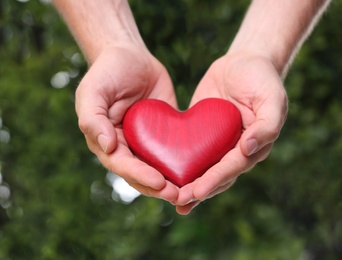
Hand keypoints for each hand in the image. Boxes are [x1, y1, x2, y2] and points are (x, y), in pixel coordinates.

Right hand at [75, 45, 178, 201]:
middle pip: (143, 174)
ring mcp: (148, 141)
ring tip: (192, 190)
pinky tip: (202, 168)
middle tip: (179, 195)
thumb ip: (93, 119)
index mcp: (109, 142)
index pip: (123, 165)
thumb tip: (107, 148)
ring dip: (175, 181)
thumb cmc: (106, 73)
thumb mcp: (92, 92)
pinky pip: (177, 149)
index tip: (159, 182)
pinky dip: (187, 161)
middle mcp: (128, 147)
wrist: (130, 55)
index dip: (140, 176)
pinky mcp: (167, 132)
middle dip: (160, 187)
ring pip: (161, 167)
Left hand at [175, 53, 287, 213]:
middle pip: (216, 175)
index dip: (215, 180)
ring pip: (202, 168)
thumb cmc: (262, 79)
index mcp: (254, 146)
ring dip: (188, 184)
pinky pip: (189, 150)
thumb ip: (267, 125)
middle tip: (178, 201)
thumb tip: (249, 149)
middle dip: (198, 189)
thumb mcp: (272, 98)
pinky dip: (179, 163)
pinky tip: (164, 173)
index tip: (198, 191)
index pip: (233, 167)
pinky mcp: (201, 132)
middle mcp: (235, 149)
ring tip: (171, 199)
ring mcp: (217, 142)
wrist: (244, 61)